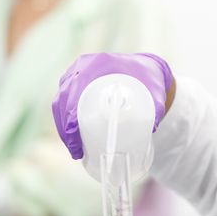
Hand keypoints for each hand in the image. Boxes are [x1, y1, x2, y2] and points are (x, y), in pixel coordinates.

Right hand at [52, 52, 174, 158]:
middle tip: (76, 150)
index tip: (75, 141)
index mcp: (98, 65)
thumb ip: (156, 107)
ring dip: (62, 125)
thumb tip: (152, 128)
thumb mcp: (155, 92)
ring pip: (60, 101)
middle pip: (63, 99)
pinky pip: (63, 100)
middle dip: (65, 128)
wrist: (147, 68)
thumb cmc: (150, 79)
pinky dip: (64, 119)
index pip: (74, 93)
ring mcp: (76, 73)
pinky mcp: (75, 81)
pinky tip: (71, 136)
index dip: (70, 119)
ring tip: (74, 148)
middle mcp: (82, 66)